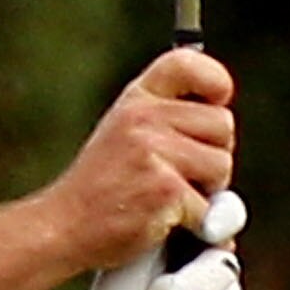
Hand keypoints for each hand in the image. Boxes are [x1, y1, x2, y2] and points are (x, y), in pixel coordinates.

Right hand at [43, 47, 236, 271]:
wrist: (64, 227)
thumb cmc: (102, 186)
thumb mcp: (125, 132)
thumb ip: (168, 119)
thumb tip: (225, 124)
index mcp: (136, 99)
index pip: (185, 62)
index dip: (214, 79)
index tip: (217, 102)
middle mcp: (143, 117)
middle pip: (222, 123)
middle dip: (214, 153)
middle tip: (182, 174)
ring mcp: (153, 151)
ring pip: (222, 165)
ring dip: (208, 191)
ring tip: (170, 197)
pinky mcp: (165, 189)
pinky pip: (210, 207)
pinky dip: (196, 224)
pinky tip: (164, 219)